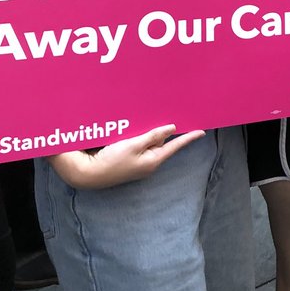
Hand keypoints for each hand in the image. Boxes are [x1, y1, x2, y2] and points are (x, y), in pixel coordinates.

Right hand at [47, 125, 204, 188]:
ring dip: (152, 133)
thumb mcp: (133, 145)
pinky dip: (142, 137)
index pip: (175, 146)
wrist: (87, 174)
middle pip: (162, 143)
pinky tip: (139, 128)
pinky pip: (141, 146)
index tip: (202, 131)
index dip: (188, 138)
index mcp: (153, 161)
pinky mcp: (128, 160)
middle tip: (176, 116)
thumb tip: (172, 129)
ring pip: (150, 143)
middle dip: (167, 132)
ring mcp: (138, 163)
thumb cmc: (110, 160)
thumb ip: (153, 136)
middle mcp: (148, 163)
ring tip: (156, 120)